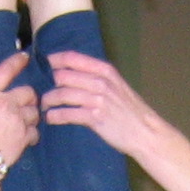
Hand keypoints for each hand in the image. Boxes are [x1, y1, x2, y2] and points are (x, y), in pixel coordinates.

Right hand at [0, 53, 37, 172]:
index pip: (5, 71)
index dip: (16, 62)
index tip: (24, 57)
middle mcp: (5, 102)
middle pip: (29, 92)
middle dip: (29, 97)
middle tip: (25, 104)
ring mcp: (17, 119)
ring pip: (35, 112)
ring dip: (32, 117)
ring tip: (26, 123)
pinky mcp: (25, 136)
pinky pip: (35, 132)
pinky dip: (32, 136)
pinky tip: (26, 140)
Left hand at [42, 50, 160, 157]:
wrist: (145, 132)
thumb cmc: (130, 111)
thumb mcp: (117, 85)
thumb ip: (98, 77)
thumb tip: (75, 73)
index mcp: (105, 70)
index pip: (73, 58)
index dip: (55, 60)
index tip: (46, 65)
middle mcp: (100, 82)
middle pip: (63, 75)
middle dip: (49, 83)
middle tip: (44, 91)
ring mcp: (97, 99)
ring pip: (62, 94)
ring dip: (49, 100)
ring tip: (45, 105)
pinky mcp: (94, 118)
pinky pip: (67, 114)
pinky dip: (55, 116)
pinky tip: (51, 118)